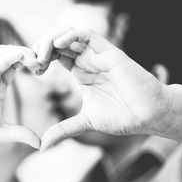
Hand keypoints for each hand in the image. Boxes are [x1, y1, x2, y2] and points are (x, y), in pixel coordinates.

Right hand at [0, 45, 40, 148]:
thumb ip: (19, 134)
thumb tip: (40, 144)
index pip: (18, 65)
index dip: (33, 62)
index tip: (45, 69)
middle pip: (14, 53)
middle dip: (31, 53)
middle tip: (45, 61)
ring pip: (3, 52)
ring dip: (21, 52)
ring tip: (36, 60)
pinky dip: (6, 58)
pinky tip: (20, 58)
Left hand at [34, 28, 171, 149]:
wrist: (149, 116)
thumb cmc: (123, 117)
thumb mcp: (85, 123)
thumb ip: (63, 130)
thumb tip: (42, 147)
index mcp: (81, 73)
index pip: (55, 55)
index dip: (41, 57)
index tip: (32, 69)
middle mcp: (87, 61)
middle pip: (59, 42)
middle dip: (42, 46)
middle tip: (33, 61)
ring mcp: (97, 55)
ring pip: (70, 34)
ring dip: (52, 39)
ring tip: (42, 54)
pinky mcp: (109, 52)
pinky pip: (87, 35)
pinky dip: (71, 35)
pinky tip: (59, 45)